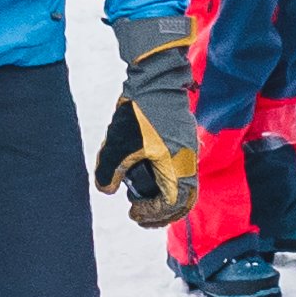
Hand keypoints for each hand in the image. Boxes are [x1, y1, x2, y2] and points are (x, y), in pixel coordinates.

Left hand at [91, 15, 200, 225]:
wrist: (155, 80)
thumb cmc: (139, 112)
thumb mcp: (117, 144)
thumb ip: (109, 172)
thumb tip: (106, 190)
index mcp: (177, 166)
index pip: (170, 205)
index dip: (152, 214)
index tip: (133, 212)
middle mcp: (188, 162)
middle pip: (184, 202)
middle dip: (162, 214)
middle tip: (141, 216)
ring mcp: (189, 151)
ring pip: (184, 187)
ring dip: (166, 200)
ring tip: (144, 201)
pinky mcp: (185, 141)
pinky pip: (182, 171)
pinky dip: (169, 183)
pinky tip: (150, 179)